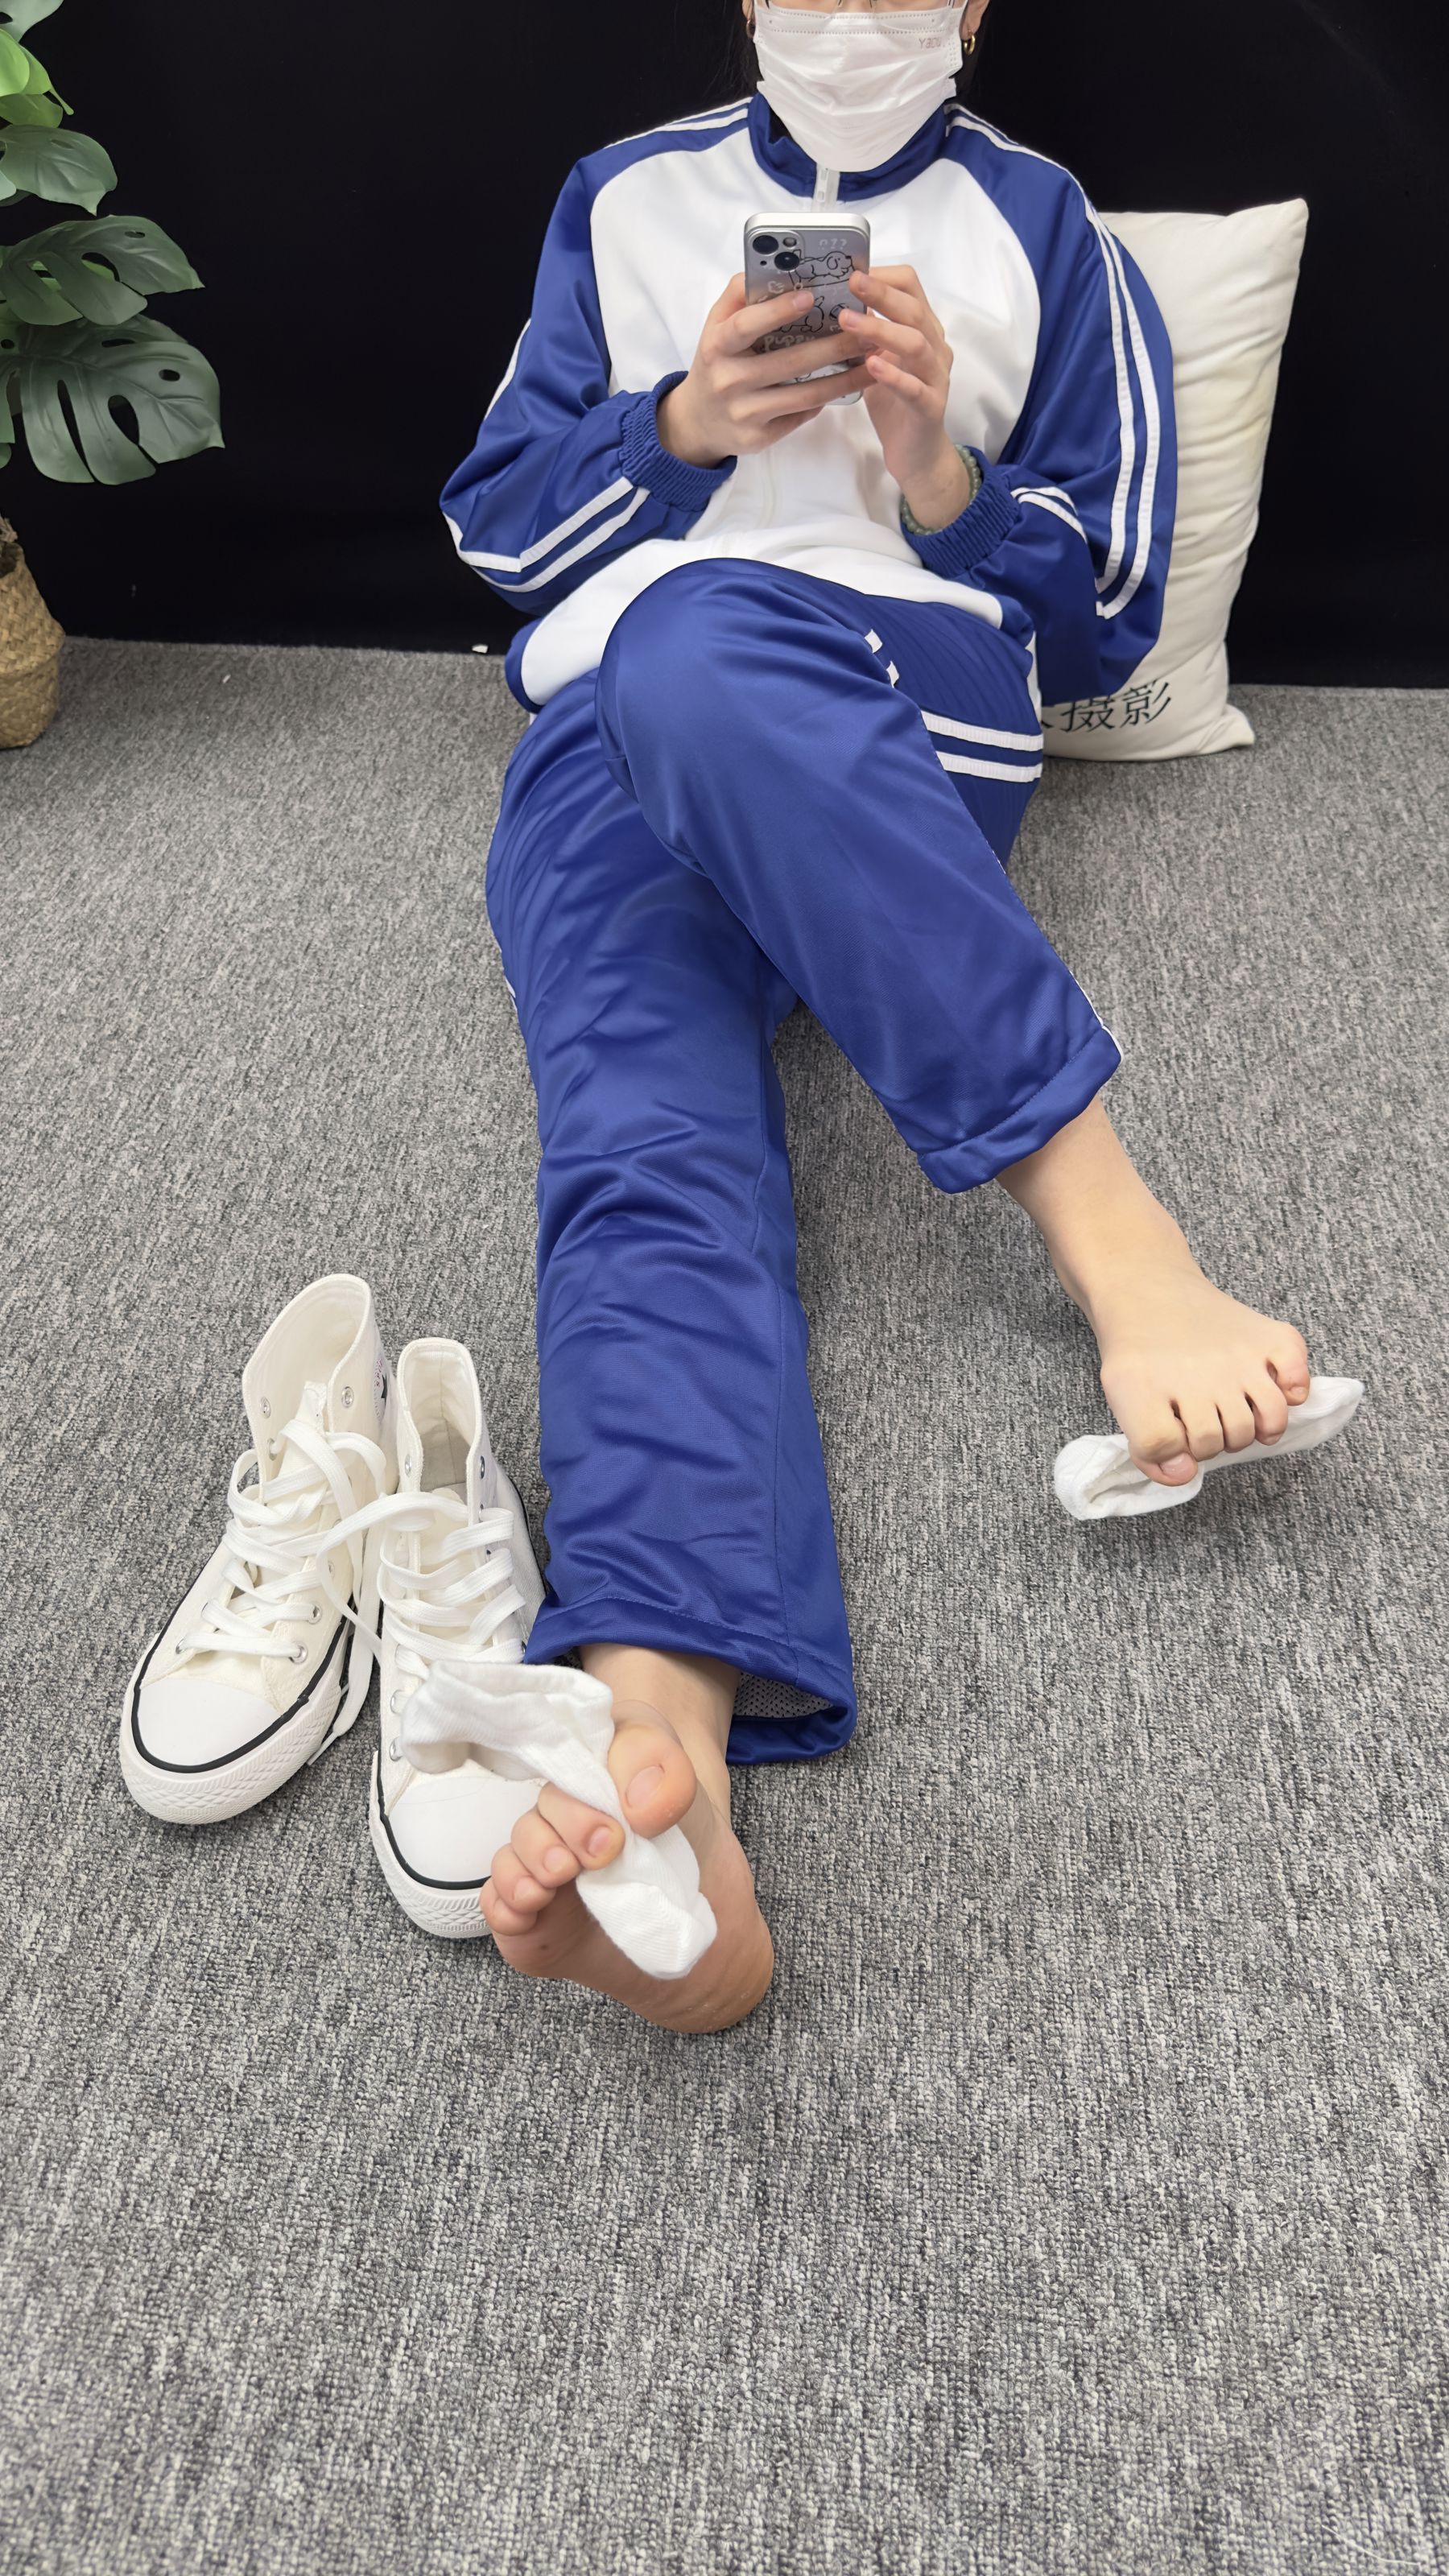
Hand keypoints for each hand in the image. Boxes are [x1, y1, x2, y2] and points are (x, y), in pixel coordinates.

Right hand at [656, 273, 865, 465]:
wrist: (698, 422)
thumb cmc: (716, 362)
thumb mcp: (716, 326)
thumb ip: (739, 296)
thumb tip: (772, 268)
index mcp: (717, 346)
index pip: (747, 325)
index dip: (777, 311)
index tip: (811, 295)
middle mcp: (729, 381)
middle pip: (790, 362)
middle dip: (835, 345)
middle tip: (868, 330)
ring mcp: (745, 413)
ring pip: (805, 394)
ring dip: (845, 378)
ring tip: (873, 360)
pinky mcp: (760, 438)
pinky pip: (801, 415)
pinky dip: (828, 399)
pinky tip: (852, 385)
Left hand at [836, 265, 974, 530]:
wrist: (917, 453)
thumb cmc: (894, 402)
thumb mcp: (875, 358)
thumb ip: (864, 331)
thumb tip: (831, 299)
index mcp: (922, 328)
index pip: (911, 285)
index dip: (883, 275)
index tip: (851, 271)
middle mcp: (934, 346)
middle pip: (914, 309)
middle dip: (881, 293)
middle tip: (850, 282)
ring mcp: (936, 376)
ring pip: (917, 344)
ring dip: (882, 330)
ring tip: (848, 322)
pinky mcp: (931, 407)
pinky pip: (915, 388)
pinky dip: (894, 375)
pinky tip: (871, 366)